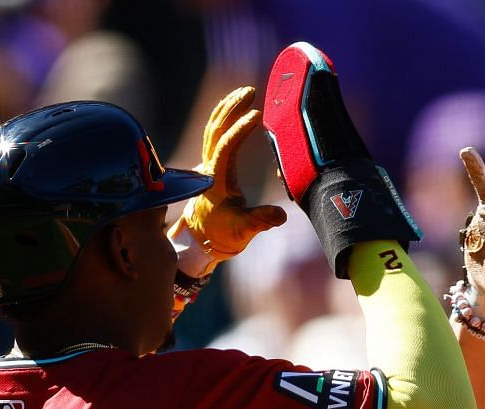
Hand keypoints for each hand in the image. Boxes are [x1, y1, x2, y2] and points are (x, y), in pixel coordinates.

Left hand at [178, 85, 287, 264]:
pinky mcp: (210, 164)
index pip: (225, 147)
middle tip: (249, 92)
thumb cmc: (223, 235)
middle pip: (216, 129)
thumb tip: (279, 215)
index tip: (256, 115)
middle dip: (231, 108)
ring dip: (226, 108)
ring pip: (213, 128)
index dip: (239, 129)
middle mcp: (208, 168)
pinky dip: (223, 117)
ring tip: (243, 92)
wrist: (204, 240)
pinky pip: (214, 134)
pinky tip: (234, 108)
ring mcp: (207, 164)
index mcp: (216, 180)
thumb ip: (260, 221)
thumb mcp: (243, 232)